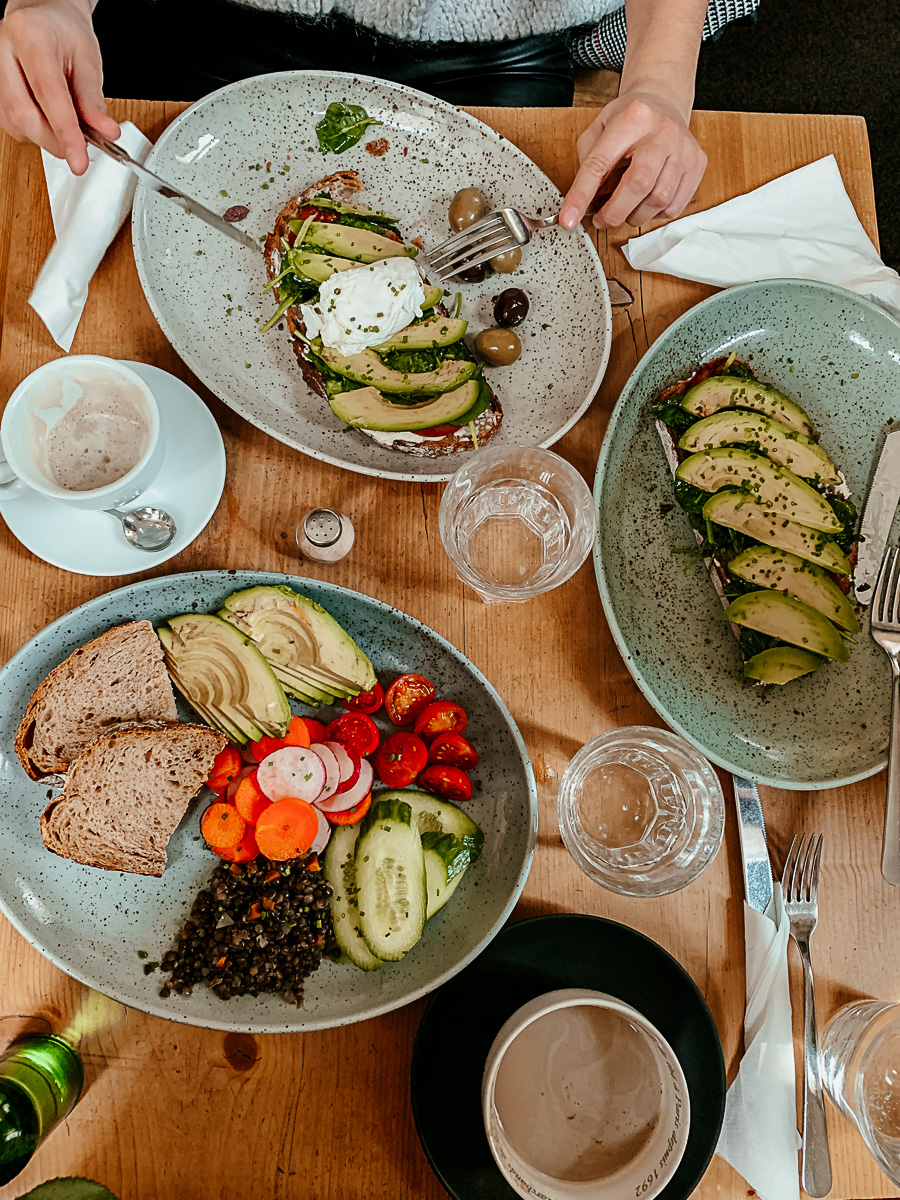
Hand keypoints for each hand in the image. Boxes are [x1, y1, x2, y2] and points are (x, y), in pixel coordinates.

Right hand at [0, 0, 118, 174]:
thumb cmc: (65, 33)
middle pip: (24, 115)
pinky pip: (14, 124)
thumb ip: (93, 100)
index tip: (79, 161)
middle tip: (81, 147)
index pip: (48, 95)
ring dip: (47, 137)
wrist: (43, 17)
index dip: (65, 133)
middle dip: (56, 140)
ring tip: (68, 125)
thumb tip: (106, 133)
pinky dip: (38, 131)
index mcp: (30, 37)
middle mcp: (4, 52)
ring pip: (16, 124)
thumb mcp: (88, 60)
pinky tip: (50, 119)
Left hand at [560, 91, 706, 230]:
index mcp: (632, 119)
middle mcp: (662, 132)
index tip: (568, 219)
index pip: (600, 163)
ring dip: (636, 215)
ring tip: (626, 208)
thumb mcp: (599, 128)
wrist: (664, 100)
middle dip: (615, 212)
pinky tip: (647, 202)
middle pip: (638, 184)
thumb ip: (588, 163)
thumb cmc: (630, 119)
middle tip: (603, 219)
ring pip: (659, 200)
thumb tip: (583, 202)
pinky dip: (655, 214)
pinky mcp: (697, 164)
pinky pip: (674, 206)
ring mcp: (684, 148)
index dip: (582, 195)